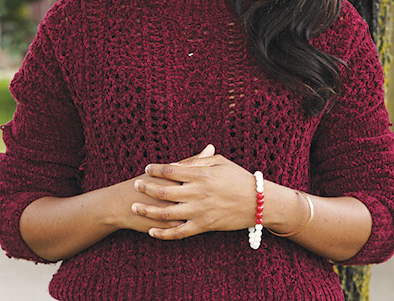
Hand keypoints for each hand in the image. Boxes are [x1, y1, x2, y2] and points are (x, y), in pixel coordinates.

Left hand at [131, 144, 256, 239]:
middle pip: (163, 190)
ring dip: (147, 211)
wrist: (259, 202)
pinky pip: (179, 232)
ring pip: (166, 213)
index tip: (147, 169)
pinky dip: (163, 233)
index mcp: (200, 174)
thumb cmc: (239, 178)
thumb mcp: (220, 162)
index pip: (170, 170)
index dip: (155, 169)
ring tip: (134, 207)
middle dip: (146, 188)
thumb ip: (198, 160)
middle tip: (135, 185)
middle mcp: (197, 192)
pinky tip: (152, 231)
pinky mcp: (204, 226)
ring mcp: (199, 211)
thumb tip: (178, 161)